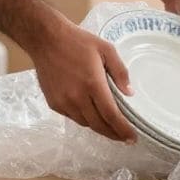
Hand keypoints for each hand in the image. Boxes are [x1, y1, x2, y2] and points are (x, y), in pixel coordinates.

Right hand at [32, 19, 136, 143]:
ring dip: (99, 127)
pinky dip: (84, 118)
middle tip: (124, 137)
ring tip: (110, 126)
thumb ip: (120, 71)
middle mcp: (77, 98)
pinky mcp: (53, 103)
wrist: (47, 40)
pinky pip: (73, 117)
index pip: (111, 115)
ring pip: (85, 123)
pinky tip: (91, 113)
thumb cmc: (78, 42)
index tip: (132, 138)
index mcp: (93, 84)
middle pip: (98, 125)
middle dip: (113, 134)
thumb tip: (130, 93)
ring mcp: (63, 102)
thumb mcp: (106, 49)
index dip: (123, 130)